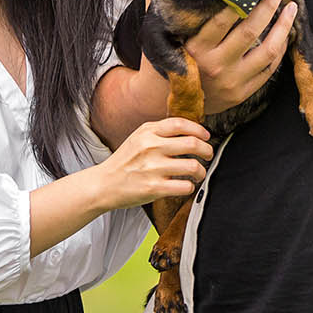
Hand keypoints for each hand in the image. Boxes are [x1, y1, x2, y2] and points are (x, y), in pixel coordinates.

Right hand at [97, 117, 212, 209]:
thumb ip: (160, 132)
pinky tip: (186, 186)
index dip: (199, 130)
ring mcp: (153, 168)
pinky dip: (191, 187)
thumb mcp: (138, 138)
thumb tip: (191, 131)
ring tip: (199, 173)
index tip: (206, 136)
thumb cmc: (124, 161)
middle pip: (192, 143)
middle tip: (208, 155)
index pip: (180, 124)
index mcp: (147, 132)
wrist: (104, 184)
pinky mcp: (154, 188)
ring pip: (193, 166)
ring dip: (201, 171)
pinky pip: (185, 186)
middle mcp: (151, 147)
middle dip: (207, 150)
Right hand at [187, 0, 297, 116]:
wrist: (176, 105)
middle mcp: (216, 66)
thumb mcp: (174, 39)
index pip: (223, 19)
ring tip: (290, 11)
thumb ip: (186, 15)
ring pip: (267, 52)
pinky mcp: (242, 94)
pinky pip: (269, 70)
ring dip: (283, 28)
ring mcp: (231, 82)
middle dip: (268, 8)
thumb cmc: (176, 63)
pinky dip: (279, 51)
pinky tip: (283, 36)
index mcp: (197, 49)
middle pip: (250, 32)